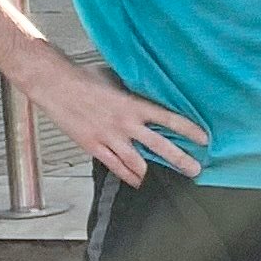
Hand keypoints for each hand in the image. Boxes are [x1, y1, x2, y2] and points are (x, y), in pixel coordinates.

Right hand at [25, 59, 208, 181]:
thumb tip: (150, 94)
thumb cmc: (85, 79)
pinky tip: (138, 182)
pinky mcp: (93, 146)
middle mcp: (125, 124)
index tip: (204, 139)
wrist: (55, 85)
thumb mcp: (118, 80)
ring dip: (154, 173)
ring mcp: (109, 137)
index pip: (169, 119)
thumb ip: (134, 92)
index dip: (189, 130)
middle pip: (160, 146)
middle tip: (195, 170)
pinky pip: (115, 166)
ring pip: (138, 162)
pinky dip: (128, 176)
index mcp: (134, 105)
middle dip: (180, 159)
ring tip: (168, 179)